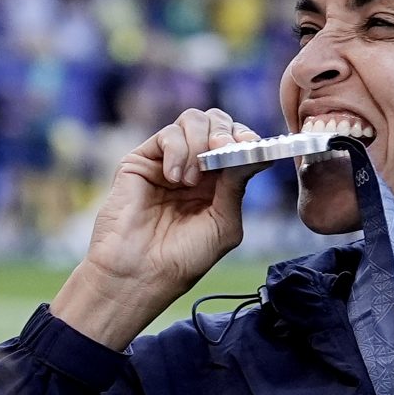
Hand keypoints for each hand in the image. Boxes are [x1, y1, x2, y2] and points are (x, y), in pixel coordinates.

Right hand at [51, 108, 266, 349]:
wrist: (138, 274)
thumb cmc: (183, 259)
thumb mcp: (223, 224)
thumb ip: (237, 186)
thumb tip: (254, 153)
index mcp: (220, 182)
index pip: (238, 142)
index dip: (246, 137)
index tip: (251, 146)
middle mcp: (196, 167)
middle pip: (217, 122)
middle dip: (225, 132)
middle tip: (223, 150)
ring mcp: (169, 161)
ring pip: (194, 120)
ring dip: (200, 143)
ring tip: (192, 179)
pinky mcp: (142, 160)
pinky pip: (167, 134)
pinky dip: (177, 151)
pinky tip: (174, 178)